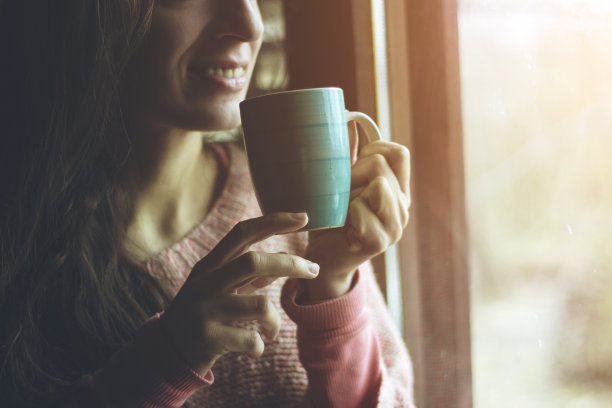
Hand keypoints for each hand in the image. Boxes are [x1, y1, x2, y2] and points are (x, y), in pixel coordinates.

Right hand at [159, 212, 319, 375]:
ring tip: (271, 329)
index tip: (303, 217)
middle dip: (290, 263)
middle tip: (314, 270)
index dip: (273, 221)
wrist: (167, 352)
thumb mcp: (219, 287)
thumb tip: (282, 253)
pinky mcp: (209, 338)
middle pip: (253, 262)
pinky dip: (261, 345)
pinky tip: (256, 346)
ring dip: (274, 320)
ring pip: (260, 306)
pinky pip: (252, 340)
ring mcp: (206, 310)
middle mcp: (206, 283)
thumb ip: (249, 274)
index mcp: (210, 265)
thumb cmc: (203, 313)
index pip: (242, 233)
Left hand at [304, 122, 410, 299]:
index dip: (373, 149)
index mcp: (398, 189)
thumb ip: (348, 154)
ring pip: (377, 184)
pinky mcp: (380, 241)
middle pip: (382, 165)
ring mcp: (395, 225)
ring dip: (350, 193)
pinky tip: (341, 224)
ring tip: (342, 209)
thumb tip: (347, 118)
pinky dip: (345, 212)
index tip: (354, 164)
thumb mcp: (342, 182)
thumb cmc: (333, 216)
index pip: (399, 153)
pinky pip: (361, 209)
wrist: (325, 258)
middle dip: (352, 172)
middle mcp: (402, 206)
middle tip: (339, 192)